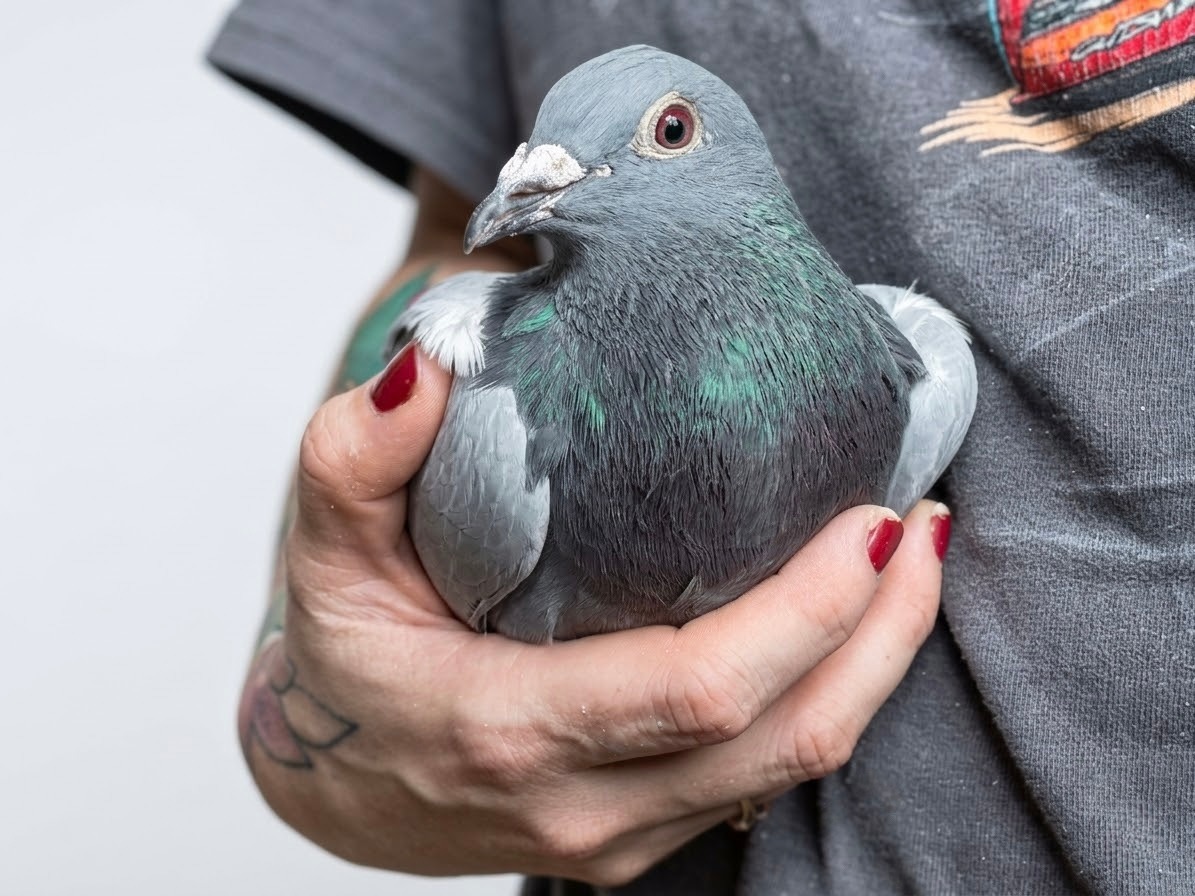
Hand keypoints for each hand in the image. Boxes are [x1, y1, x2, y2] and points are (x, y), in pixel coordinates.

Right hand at [238, 343, 946, 886]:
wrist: (333, 781)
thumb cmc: (344, 658)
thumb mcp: (324, 550)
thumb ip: (354, 455)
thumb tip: (429, 366)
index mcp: (509, 729)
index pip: (699, 690)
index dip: (810, 612)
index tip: (874, 518)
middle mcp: (581, 804)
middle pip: (785, 737)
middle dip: (882, 633)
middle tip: (922, 523)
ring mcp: (620, 837)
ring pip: (794, 767)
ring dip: (874, 668)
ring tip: (912, 561)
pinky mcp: (643, 837)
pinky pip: (766, 774)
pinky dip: (829, 696)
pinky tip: (848, 622)